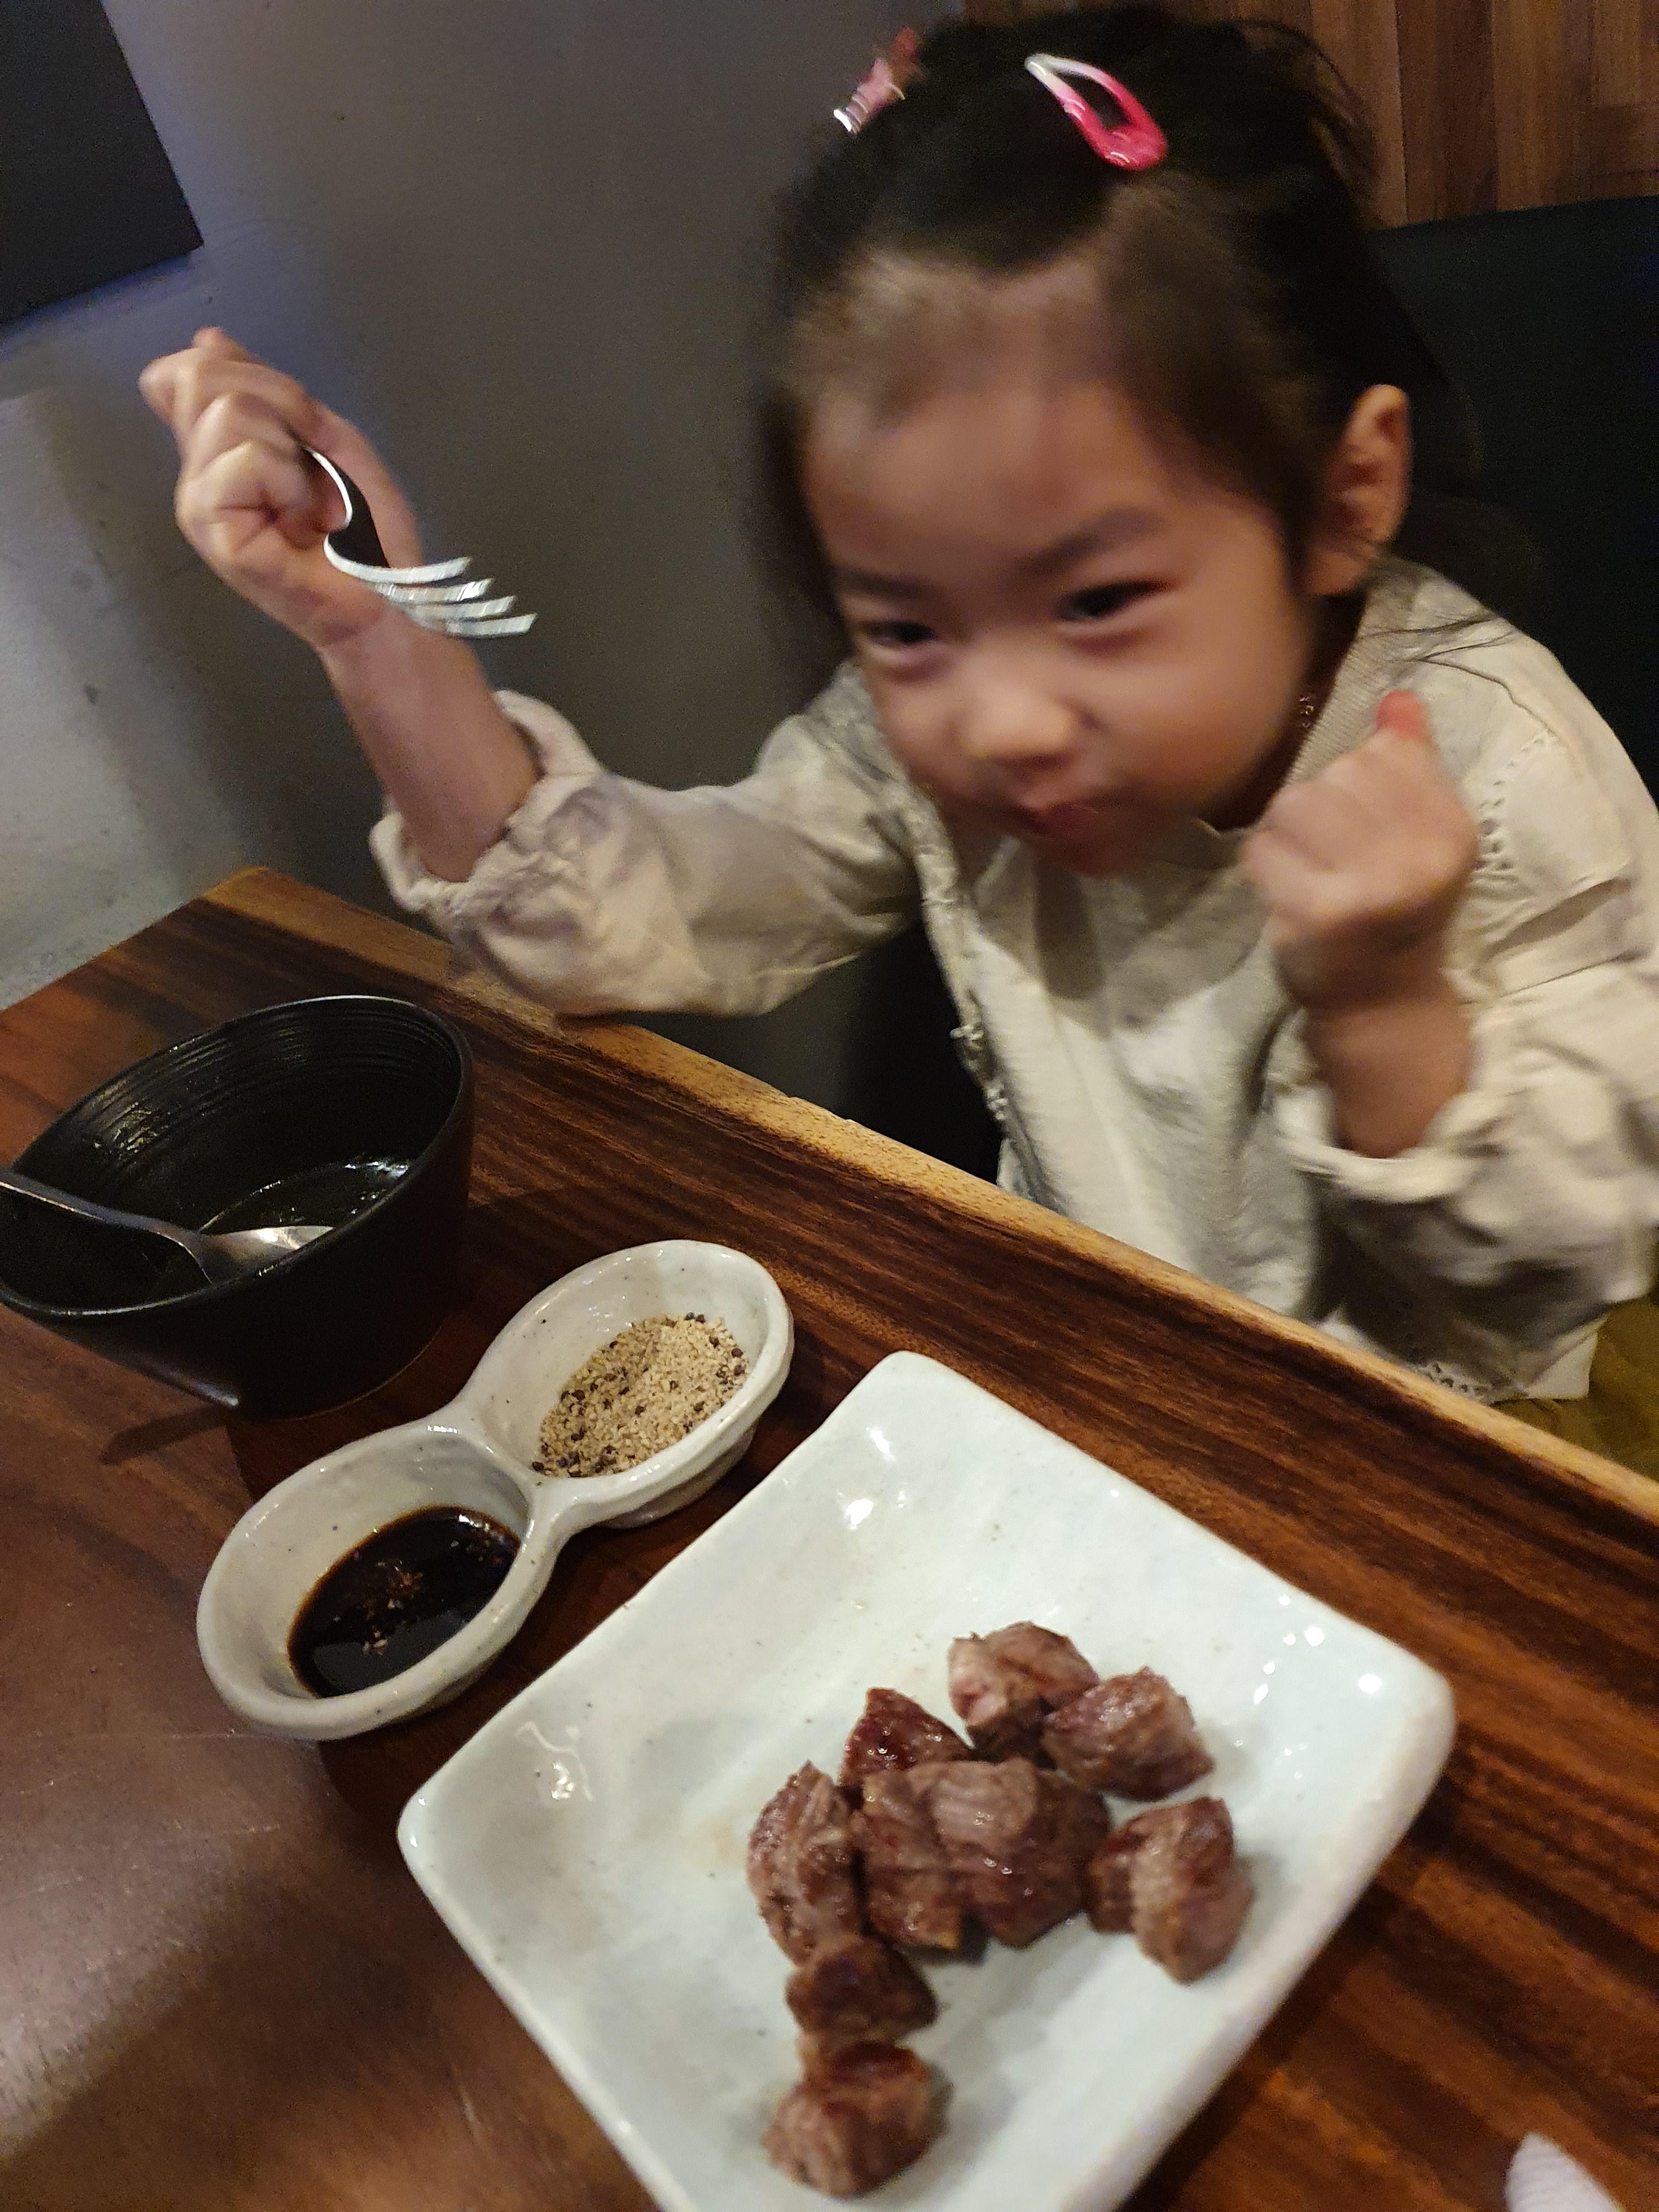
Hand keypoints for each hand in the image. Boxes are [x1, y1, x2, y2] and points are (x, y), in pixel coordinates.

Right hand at [139, 329, 421, 653]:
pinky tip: (300, 524)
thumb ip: (267, 389)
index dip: (242, 372)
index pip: (185, 372)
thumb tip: (207, 339)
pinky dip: (290, 483)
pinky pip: (245, 458)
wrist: (385, 594)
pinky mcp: (208, 525)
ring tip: (307, 501)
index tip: (297, 420)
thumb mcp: (325, 435)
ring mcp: (196, 499)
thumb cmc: (364, 525)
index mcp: (216, 446)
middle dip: (278, 402)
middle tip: (312, 462)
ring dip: (289, 450)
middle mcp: (195, 469)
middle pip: (200, 375)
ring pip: (228, 411)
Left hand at [1243, 691, 1478, 1013]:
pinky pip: (1262, 849)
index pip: (1384, 752)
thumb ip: (1411, 763)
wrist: (1381, 1002)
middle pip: (1334, 773)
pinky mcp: (1319, 912)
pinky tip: (1288, 892)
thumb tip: (1398, 695)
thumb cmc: (1397, 909)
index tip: (1368, 829)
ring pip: (1293, 804)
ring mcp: (1370, 887)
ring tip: (1308, 870)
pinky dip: (1263, 866)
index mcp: (1453, 829)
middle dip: (1320, 808)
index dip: (1358, 781)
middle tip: (1333, 857)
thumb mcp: (1421, 835)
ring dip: (1286, 834)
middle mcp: (1421, 857)